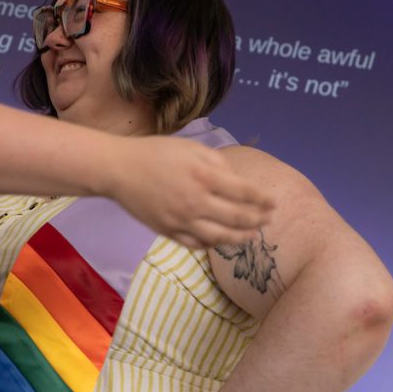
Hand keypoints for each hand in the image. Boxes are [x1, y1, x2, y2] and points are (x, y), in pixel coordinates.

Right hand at [109, 136, 274, 248]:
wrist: (118, 170)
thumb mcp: (190, 147)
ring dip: (241, 237)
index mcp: (204, 177)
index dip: (263, 200)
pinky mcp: (169, 232)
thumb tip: (236, 180)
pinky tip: (221, 240)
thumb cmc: (155, 153)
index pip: (245, 193)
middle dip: (258, 220)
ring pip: (220, 237)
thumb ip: (217, 162)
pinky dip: (213, 244)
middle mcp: (196, 202)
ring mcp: (182, 220)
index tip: (274, 203)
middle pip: (238, 218)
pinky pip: (197, 244)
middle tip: (269, 220)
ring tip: (252, 235)